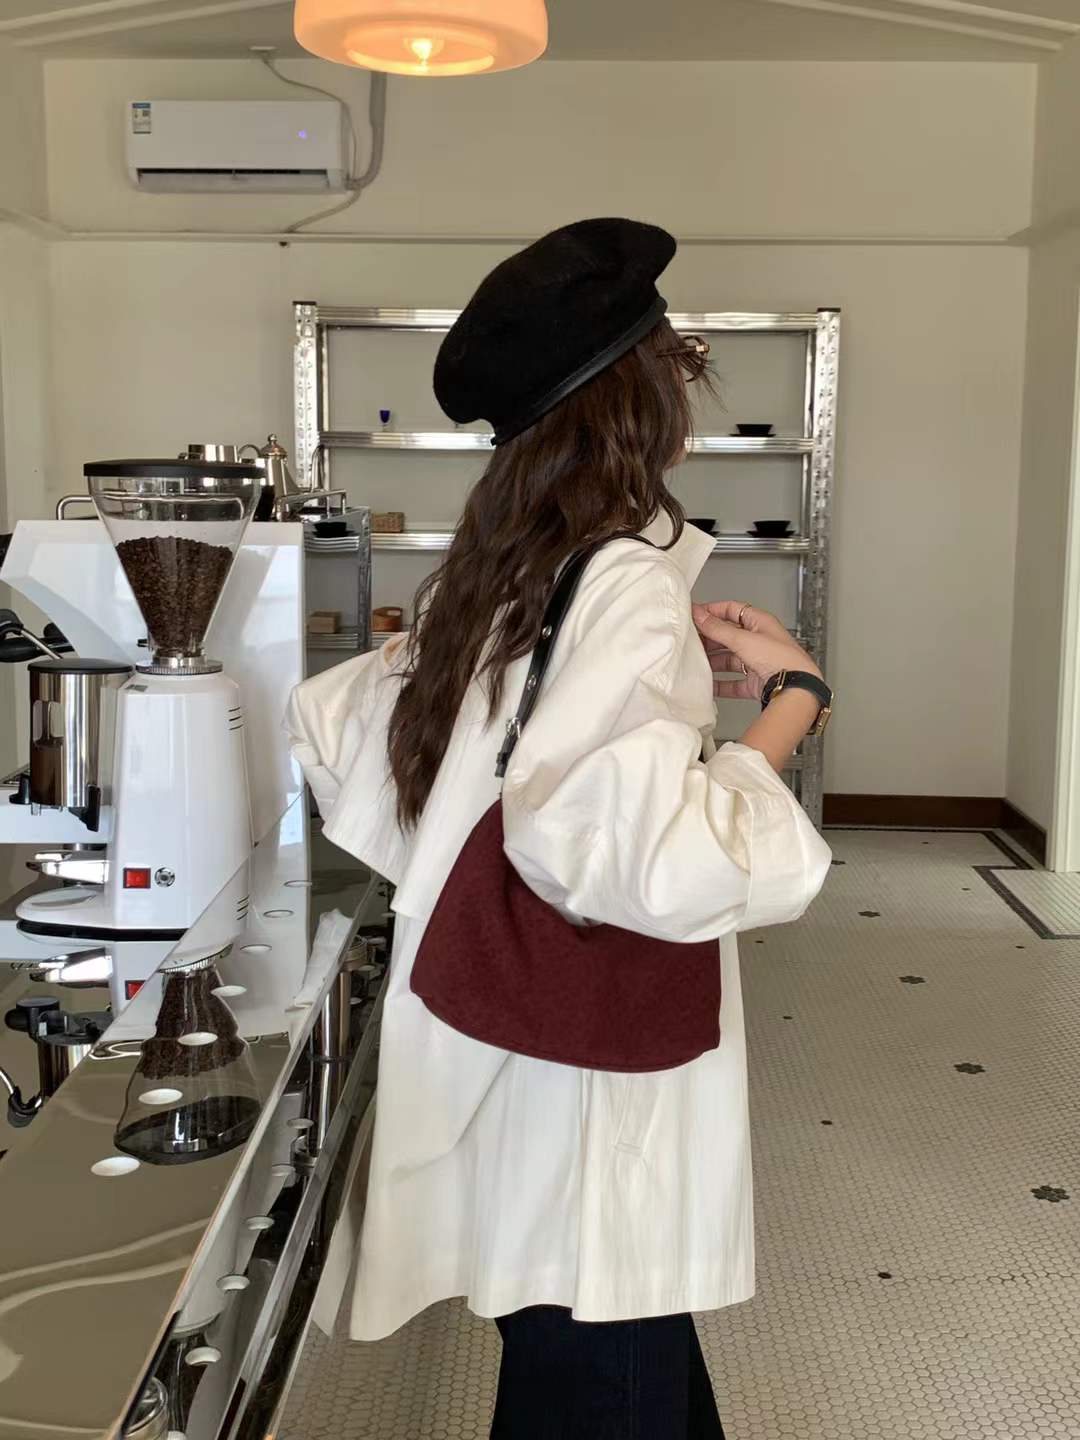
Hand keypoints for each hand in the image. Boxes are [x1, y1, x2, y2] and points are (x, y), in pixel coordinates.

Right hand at [692, 601, 821, 700]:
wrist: (796, 689)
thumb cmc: (780, 659)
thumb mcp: (743, 639)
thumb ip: (718, 628)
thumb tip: (699, 614)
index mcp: (760, 623)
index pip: (732, 609)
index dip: (712, 610)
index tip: (694, 615)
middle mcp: (760, 641)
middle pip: (728, 636)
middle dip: (709, 638)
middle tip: (690, 641)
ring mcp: (758, 662)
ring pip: (729, 659)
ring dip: (713, 662)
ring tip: (696, 664)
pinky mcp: (756, 682)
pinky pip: (733, 683)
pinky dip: (721, 684)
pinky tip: (709, 686)